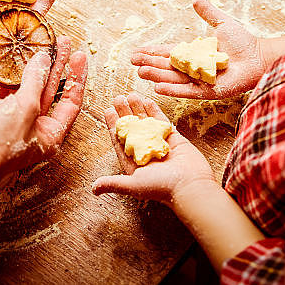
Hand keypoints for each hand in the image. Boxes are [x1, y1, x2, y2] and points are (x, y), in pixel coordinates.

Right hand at [0, 46, 86, 181]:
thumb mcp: (26, 109)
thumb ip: (35, 82)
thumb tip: (43, 59)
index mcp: (50, 132)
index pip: (71, 101)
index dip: (77, 77)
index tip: (79, 56)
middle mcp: (34, 124)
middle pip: (52, 89)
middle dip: (58, 65)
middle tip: (62, 42)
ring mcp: (14, 115)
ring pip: (29, 84)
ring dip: (35, 65)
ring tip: (41, 42)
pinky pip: (6, 85)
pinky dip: (10, 71)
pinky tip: (15, 54)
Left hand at [91, 93, 214, 205]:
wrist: (191, 185)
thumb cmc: (161, 188)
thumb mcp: (133, 185)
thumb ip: (114, 183)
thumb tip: (93, 189)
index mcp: (135, 164)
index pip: (120, 141)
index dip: (114, 126)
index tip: (108, 111)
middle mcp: (146, 153)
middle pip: (132, 129)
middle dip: (124, 113)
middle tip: (118, 98)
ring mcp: (160, 144)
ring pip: (146, 123)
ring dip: (137, 109)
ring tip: (130, 95)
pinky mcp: (174, 139)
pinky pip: (162, 122)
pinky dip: (155, 111)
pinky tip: (147, 100)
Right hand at [132, 0, 265, 98]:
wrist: (258, 57)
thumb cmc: (243, 42)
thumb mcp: (222, 23)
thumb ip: (207, 12)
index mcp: (194, 54)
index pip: (168, 52)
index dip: (151, 52)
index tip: (135, 51)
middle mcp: (193, 68)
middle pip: (166, 66)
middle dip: (149, 64)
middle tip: (132, 62)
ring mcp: (199, 80)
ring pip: (173, 79)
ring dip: (156, 76)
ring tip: (140, 73)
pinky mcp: (208, 91)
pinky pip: (187, 91)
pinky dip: (173, 90)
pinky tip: (158, 87)